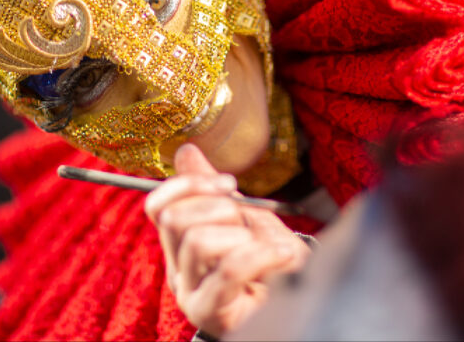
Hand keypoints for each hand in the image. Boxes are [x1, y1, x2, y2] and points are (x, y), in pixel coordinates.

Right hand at [145, 144, 309, 336]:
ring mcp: (191, 294)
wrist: (305, 300)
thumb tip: (186, 151)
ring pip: (198, 242)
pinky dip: (262, 255)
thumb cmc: (276, 264)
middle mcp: (178, 271)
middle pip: (175, 220)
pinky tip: (282, 256)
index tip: (229, 184)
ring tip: (268, 249)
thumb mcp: (248, 218)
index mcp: (181, 246)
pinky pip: (228, 269)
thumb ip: (215, 190)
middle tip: (250, 224)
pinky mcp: (210, 312)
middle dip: (221, 210)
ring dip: (242, 237)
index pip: (158, 206)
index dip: (189, 185)